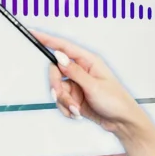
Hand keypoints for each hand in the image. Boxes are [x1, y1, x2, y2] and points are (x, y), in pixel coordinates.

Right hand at [32, 31, 154, 155]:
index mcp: (89, 62)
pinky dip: (66, 108)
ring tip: (77, 109)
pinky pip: (60, 101)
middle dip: (57, 87)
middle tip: (64, 97)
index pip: (64, 47)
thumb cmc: (116, 102)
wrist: (121, 122)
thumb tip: (60, 57)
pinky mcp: (74, 97)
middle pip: (55, 71)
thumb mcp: (94, 86)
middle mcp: (81, 71)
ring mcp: (77, 84)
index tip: (33, 33)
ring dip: (64, 102)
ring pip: (57, 89)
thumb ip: (75, 72)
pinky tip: (77, 113)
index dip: (47, 39)